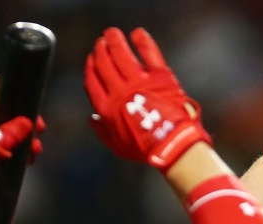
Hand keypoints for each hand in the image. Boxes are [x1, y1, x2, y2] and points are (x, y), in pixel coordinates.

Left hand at [0, 75, 44, 161]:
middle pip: (5, 110)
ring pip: (6, 130)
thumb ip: (11, 133)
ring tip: (34, 153)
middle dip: (25, 121)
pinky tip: (26, 161)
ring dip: (24, 139)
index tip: (29, 100)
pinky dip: (15, 151)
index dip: (12, 89)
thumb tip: (28, 122)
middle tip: (39, 131)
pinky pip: (2, 146)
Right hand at [85, 27, 210, 170]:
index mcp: (107, 108)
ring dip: (114, 41)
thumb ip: (102, 131)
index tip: (91, 60)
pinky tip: (137, 33)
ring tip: (112, 33)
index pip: (92, 82)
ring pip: (121, 54)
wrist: (172, 145)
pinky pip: (149, 53)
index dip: (90, 68)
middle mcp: (120, 91)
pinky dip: (142, 41)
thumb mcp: (117, 146)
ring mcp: (139, 81)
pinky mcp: (160, 76)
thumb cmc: (146, 150)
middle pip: (104, 64)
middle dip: (100, 51)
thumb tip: (92, 119)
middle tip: (100, 43)